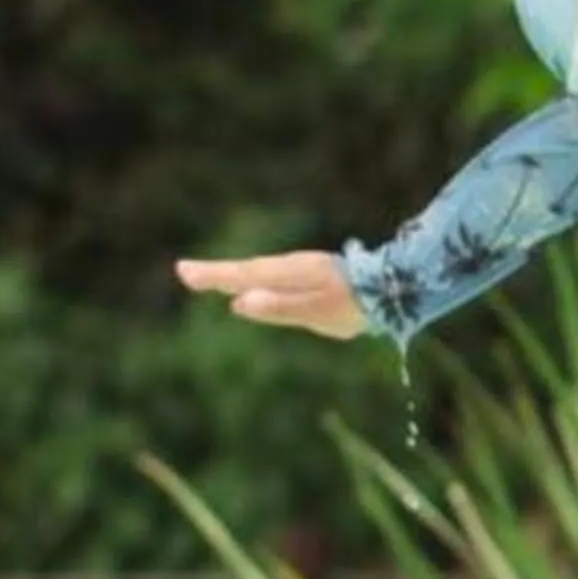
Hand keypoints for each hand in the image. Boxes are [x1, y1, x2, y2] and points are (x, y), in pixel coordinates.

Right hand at [173, 251, 364, 338]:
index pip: (244, 275)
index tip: (184, 272)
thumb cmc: (355, 305)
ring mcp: (302, 269)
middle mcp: (293, 267)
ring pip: (260, 272)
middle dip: (216, 273)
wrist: (394, 289)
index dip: (214, 276)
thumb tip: (240, 302)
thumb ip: (280, 307)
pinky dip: (253, 279)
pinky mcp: (311, 276)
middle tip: (183, 272)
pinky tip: (247, 289)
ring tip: (205, 278)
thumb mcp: (317, 312)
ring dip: (232, 274)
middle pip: (247, 270)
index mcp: (291, 274)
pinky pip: (272, 276)